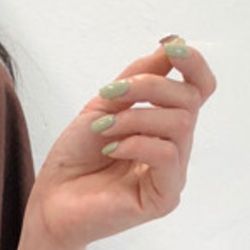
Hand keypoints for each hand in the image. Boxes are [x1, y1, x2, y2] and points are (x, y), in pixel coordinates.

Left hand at [25, 35, 217, 249]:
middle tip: (110, 94)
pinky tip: (111, 149)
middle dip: (149, 87)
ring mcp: (172, 175)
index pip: (199, 89)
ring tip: (103, 130)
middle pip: (190, 100)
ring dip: (137, 117)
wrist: (50, 203)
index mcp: (165, 126)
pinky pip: (167, 156)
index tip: (171, 47)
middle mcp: (175, 149)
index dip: (193, 63)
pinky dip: (137, 144)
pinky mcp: (164, 198)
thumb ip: (139, 77)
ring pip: (180, 125)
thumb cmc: (74, 159)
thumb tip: (172, 46)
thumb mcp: (104, 105)